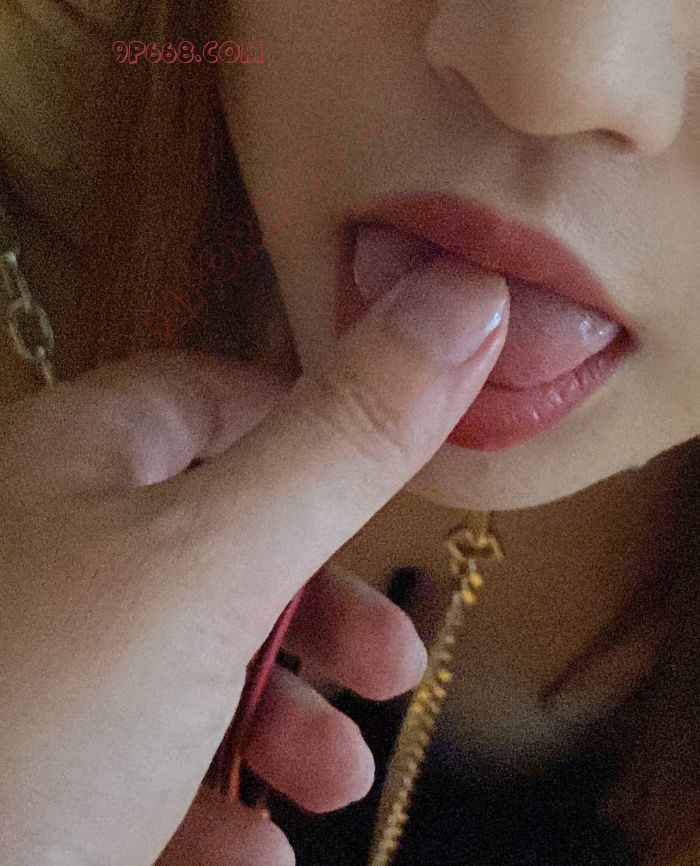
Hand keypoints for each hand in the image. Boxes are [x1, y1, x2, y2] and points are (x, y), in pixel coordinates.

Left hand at [0, 255, 508, 865]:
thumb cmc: (43, 706)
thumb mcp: (216, 559)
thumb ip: (344, 439)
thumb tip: (467, 297)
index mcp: (75, 462)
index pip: (211, 402)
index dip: (310, 429)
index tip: (389, 478)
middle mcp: (50, 547)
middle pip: (223, 547)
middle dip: (322, 610)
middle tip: (392, 666)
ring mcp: (44, 664)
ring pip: (194, 667)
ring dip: (284, 721)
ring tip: (334, 778)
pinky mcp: (42, 768)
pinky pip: (144, 765)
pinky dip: (213, 801)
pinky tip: (251, 854)